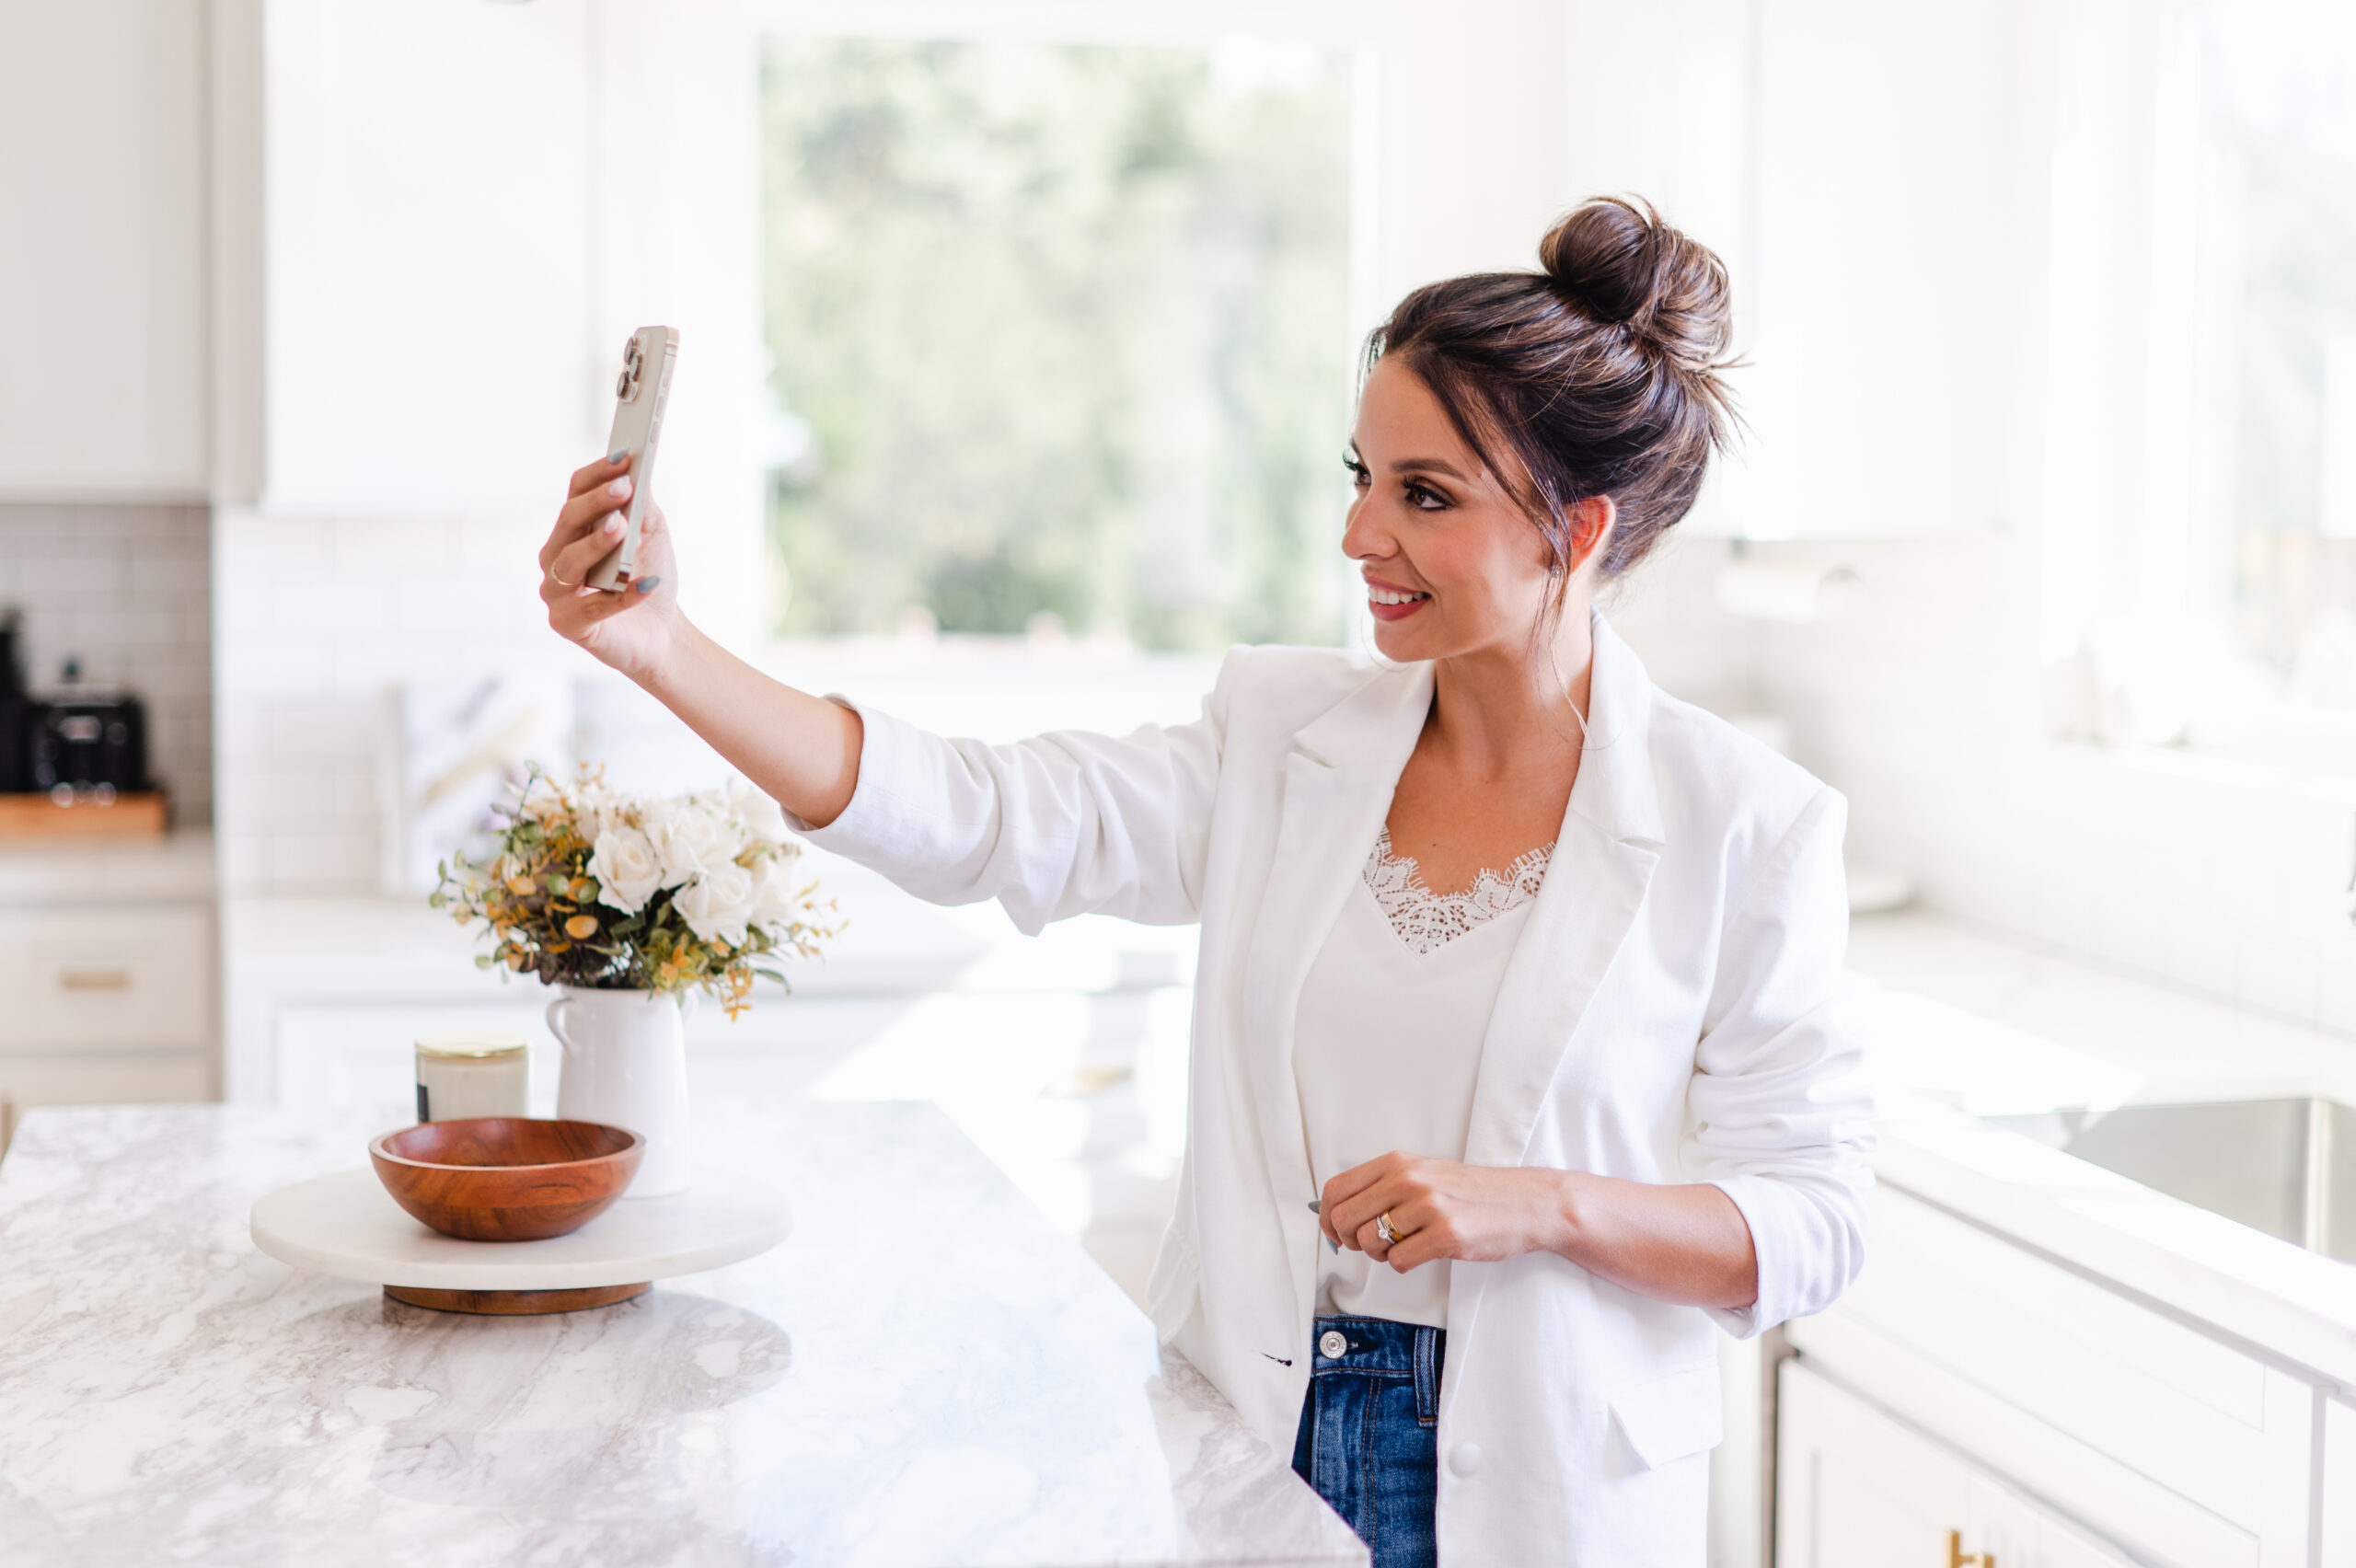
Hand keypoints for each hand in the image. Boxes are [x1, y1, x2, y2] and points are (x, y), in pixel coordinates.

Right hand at [539, 453, 682, 682]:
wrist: (661, 634)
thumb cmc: (647, 576)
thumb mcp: (650, 535)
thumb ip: (642, 506)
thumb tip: (636, 474)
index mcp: (571, 531)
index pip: (575, 493)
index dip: (597, 475)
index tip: (623, 457)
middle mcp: (556, 557)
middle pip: (569, 522)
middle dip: (596, 503)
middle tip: (624, 487)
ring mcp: (557, 593)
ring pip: (571, 562)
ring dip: (597, 543)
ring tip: (622, 527)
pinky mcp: (569, 625)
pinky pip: (595, 607)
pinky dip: (623, 595)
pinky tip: (647, 583)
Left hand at [1319, 1152, 1570, 1272]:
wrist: (1526, 1202)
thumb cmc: (1471, 1193)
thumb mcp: (1423, 1173)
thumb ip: (1382, 1187)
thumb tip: (1335, 1213)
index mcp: (1398, 1162)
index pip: (1335, 1190)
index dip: (1326, 1218)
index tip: (1336, 1232)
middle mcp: (1409, 1179)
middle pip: (1344, 1220)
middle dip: (1351, 1241)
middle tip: (1373, 1244)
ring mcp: (1428, 1206)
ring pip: (1370, 1244)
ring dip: (1381, 1254)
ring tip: (1406, 1244)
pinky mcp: (1446, 1235)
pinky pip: (1398, 1262)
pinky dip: (1404, 1265)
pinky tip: (1425, 1252)